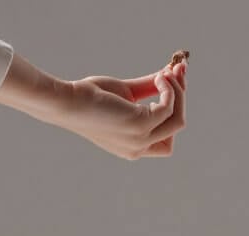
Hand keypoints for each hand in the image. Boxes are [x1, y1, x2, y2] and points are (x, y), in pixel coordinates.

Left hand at [0, 54, 187, 159]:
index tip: (172, 84)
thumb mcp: (126, 93)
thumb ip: (149, 88)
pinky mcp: (139, 126)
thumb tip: (172, 74)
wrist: (67, 101)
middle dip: (181, 98)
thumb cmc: (90, 97)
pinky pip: (168, 107)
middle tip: (177, 71)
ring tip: (166, 73)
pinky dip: (168, 89)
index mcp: (133, 148)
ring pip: (178, 120)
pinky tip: (159, 77)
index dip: (173, 111)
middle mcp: (138, 150)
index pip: (167, 139)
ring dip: (178, 93)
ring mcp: (139, 141)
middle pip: (176, 128)